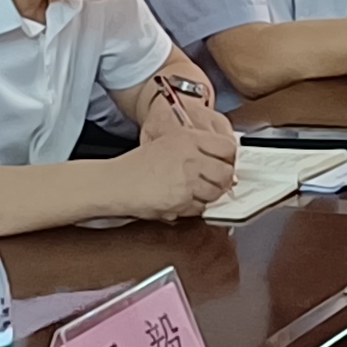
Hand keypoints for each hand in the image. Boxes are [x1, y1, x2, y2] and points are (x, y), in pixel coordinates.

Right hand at [116, 98, 242, 217]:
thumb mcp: (168, 143)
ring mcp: (187, 180)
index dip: (230, 158)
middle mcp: (190, 157)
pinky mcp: (182, 200)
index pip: (227, 146)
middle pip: (226, 172)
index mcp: (188, 138)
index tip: (226, 163)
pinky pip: (201, 208)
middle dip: (223, 180)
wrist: (117, 183)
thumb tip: (221, 158)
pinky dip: (196, 208)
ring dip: (210, 196)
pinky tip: (183, 200)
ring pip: (216, 192)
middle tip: (215, 182)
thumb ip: (195, 147)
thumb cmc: (138, 165)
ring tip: (195, 192)